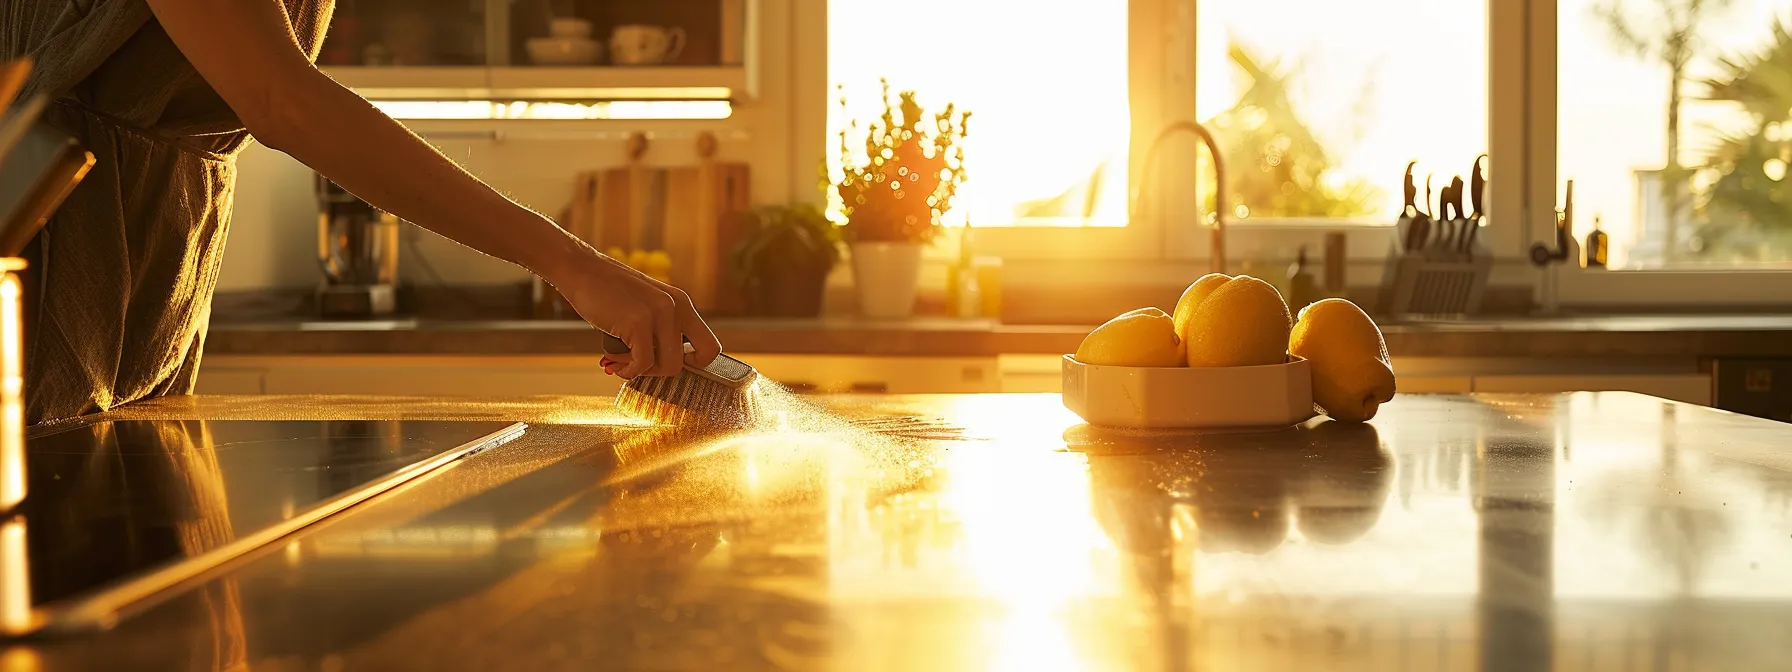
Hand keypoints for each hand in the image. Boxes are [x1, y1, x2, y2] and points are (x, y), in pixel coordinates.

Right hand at [544, 245, 720, 379]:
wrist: (581, 270)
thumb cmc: (608, 293)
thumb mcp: (647, 305)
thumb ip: (662, 329)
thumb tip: (670, 365)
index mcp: (682, 303)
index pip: (710, 346)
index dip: (695, 363)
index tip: (669, 364)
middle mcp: (677, 307)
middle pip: (692, 361)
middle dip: (665, 370)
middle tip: (642, 365)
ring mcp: (659, 314)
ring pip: (669, 366)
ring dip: (645, 371)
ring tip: (624, 361)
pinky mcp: (638, 323)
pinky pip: (643, 364)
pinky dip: (629, 371)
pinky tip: (616, 364)